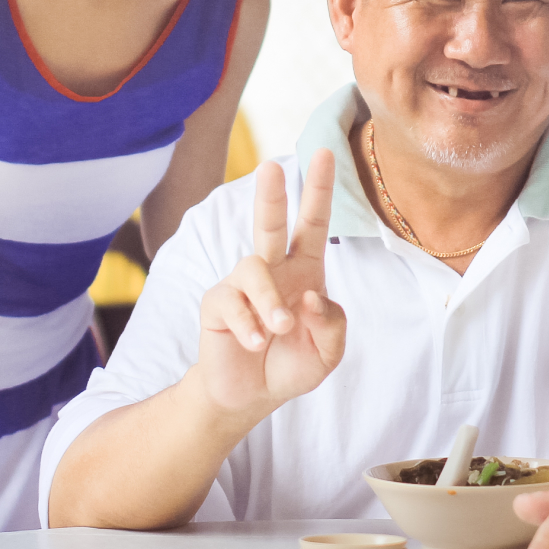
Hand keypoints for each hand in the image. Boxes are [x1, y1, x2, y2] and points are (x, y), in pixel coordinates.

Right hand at [195, 152, 343, 417]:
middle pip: (270, 223)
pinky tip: (255, 342)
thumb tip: (309, 295)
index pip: (313, 223)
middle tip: (271, 167)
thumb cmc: (290, 365)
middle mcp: (272, 270)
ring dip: (269, 303)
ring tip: (277, 331)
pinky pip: (230, 301)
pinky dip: (248, 325)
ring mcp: (242, 285)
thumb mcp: (327, 353)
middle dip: (271, 194)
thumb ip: (331, 325)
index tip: (326, 152)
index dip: (319, 189)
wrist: (250, 396)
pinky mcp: (217, 302)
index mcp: (304, 272)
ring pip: (254, 267)